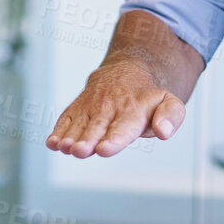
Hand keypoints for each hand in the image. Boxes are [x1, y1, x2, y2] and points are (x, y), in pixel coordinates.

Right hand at [46, 61, 184, 157]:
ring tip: (65, 148)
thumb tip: (163, 132)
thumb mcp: (168, 102)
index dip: (114, 139)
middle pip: (97, 127)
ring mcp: (90, 107)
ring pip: (80, 124)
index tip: (104, 149)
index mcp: (133, 111)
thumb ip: (172, 116)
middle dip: (88, 140)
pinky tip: (52, 143)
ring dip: (70, 137)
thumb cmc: (147, 98)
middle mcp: (109, 108)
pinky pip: (67, 118)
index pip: (123, 127)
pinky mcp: (77, 108)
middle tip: (80, 151)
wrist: (125, 72)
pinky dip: (58, 130)